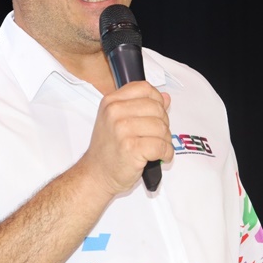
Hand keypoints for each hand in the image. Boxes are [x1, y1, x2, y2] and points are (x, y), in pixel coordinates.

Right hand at [83, 80, 173, 195]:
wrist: (96, 174)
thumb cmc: (108, 149)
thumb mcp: (118, 121)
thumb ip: (142, 106)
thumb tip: (165, 97)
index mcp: (111, 101)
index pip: (145, 88)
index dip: (157, 100)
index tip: (156, 114)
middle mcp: (115, 112)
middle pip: (157, 108)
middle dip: (163, 124)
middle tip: (157, 136)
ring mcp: (122, 130)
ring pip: (161, 127)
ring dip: (165, 140)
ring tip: (157, 148)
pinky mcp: (131, 148)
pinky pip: (161, 146)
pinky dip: (166, 153)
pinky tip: (160, 156)